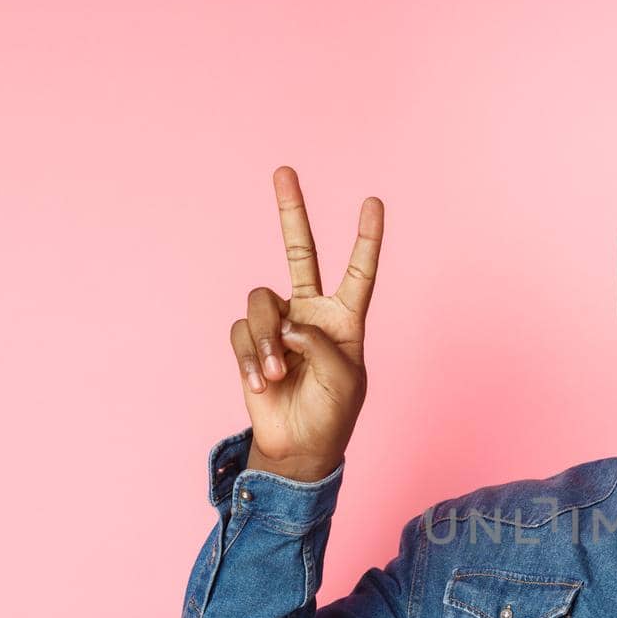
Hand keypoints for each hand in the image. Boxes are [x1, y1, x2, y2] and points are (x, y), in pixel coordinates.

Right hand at [229, 166, 380, 481]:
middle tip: (284, 170)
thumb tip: (288, 323)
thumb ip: (319, 344)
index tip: (373, 201)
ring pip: (263, 302)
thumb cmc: (332, 414)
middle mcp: (311, 312)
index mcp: (345, 319)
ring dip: (268, 339)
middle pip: (300, 252)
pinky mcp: (250, 341)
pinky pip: (243, 331)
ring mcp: (278, 324)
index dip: (366, 239)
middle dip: (292, 211)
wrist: (298, 446)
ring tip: (277, 374)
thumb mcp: (343, 381)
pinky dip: (251, 358)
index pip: (359, 272)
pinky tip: (262, 383)